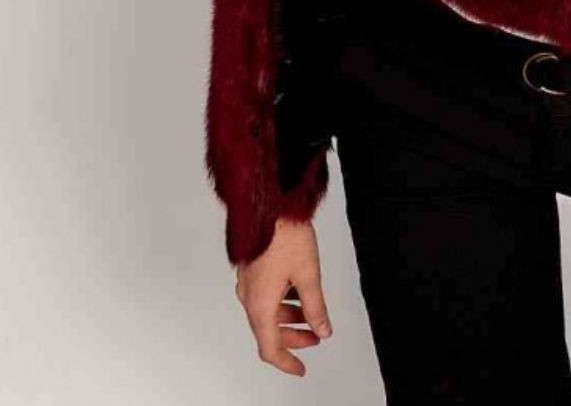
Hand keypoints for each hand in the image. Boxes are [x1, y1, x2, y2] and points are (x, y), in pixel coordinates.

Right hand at [235, 218, 332, 377]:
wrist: (267, 202)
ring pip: (266, 312)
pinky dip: (282, 301)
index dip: (287, 362)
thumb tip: (322, 329)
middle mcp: (249, 296)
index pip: (270, 348)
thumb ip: (315, 307)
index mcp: (260, 304)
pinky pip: (264, 295)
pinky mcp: (251, 268)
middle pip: (268, 331)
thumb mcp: (308, 275)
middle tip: (315, 337)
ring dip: (289, 317)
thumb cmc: (284, 233)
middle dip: (293, 338)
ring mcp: (248, 281)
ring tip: (311, 312)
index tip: (300, 368)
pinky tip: (298, 291)